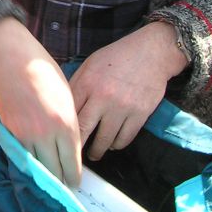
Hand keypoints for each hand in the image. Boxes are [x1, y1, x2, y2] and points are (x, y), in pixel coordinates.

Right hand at [0, 18, 81, 186]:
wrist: (12, 60)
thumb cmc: (44, 72)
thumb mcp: (67, 96)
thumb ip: (70, 122)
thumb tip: (72, 144)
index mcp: (66, 124)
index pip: (72, 162)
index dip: (74, 177)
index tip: (75, 184)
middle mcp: (46, 134)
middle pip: (54, 171)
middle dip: (60, 182)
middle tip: (63, 189)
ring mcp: (25, 134)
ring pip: (35, 168)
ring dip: (43, 177)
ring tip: (48, 182)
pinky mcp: (9, 131)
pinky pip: (20, 155)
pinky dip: (27, 163)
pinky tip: (31, 166)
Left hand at [70, 21, 187, 160]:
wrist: (151, 53)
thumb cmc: (116, 58)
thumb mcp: (89, 65)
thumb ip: (77, 85)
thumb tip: (64, 107)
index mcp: (86, 83)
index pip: (69, 113)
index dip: (62, 130)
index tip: (60, 141)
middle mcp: (102, 97)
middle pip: (83, 131)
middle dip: (76, 149)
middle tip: (72, 158)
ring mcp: (122, 107)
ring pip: (105, 140)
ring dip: (98, 150)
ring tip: (94, 154)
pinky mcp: (140, 114)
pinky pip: (125, 138)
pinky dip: (117, 145)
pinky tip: (112, 144)